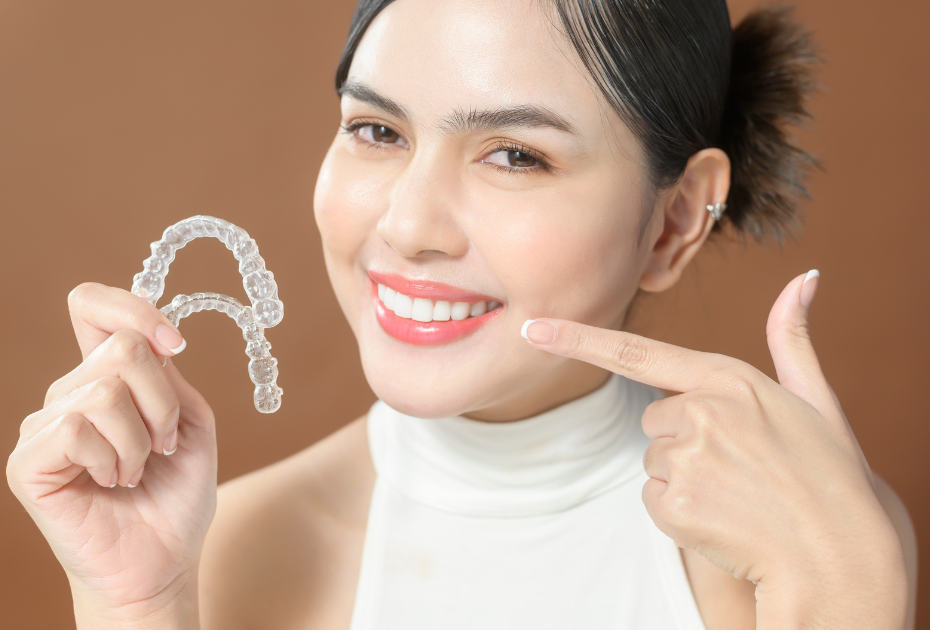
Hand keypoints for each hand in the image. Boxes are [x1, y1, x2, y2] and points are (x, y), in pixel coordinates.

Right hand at [7, 283, 215, 628]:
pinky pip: (77, 427)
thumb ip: (170, 377)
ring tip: (137, 471)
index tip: (176, 345)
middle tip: (165, 445)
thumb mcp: (193, 424)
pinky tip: (110, 483)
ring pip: (105, 391)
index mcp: (107, 376)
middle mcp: (69, 392)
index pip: (92, 306)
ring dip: (142, 439)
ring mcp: (44, 425)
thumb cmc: (176, 495)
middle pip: (122, 348)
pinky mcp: (29, 461)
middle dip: (164, 402)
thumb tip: (148, 340)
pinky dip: (113, 458)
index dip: (133, 309)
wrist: (164, 560)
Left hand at [522, 272, 906, 628]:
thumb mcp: (816, 399)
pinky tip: (721, 516)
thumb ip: (793, 339)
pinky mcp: (675, 503)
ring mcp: (686, 458)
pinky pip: (652, 498)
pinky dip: (679, 510)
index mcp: (729, 378)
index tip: (532, 328)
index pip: (636, 352)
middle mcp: (701, 411)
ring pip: (654, 459)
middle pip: (654, 419)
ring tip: (735, 492)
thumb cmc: (828, 474)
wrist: (839, 556)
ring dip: (684, 477)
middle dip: (684, 439)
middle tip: (737, 464)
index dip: (578, 339)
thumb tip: (805, 277)